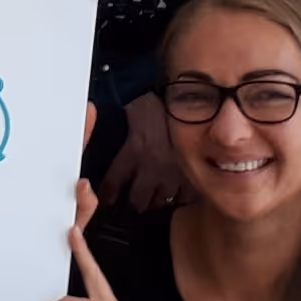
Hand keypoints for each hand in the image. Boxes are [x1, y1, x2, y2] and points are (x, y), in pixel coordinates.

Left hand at [102, 92, 187, 212]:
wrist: (191, 98)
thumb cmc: (160, 100)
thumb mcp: (133, 111)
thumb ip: (121, 128)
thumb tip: (109, 128)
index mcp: (134, 152)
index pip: (113, 183)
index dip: (107, 194)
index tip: (108, 199)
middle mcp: (152, 168)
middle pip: (137, 200)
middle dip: (134, 202)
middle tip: (133, 200)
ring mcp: (174, 174)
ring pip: (161, 201)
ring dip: (156, 200)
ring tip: (155, 196)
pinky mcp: (194, 174)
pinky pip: (185, 196)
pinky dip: (180, 195)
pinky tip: (178, 190)